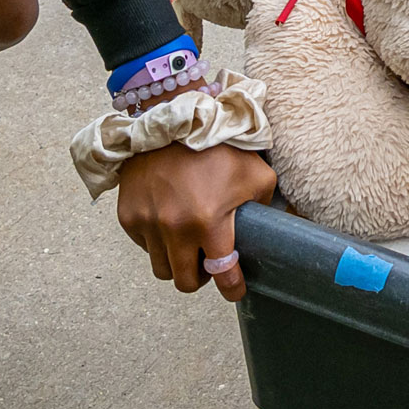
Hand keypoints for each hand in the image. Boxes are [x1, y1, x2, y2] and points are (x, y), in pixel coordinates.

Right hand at [116, 142, 276, 299]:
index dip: (232, 288)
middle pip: (186, 282)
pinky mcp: (128, 216)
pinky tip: (168, 222)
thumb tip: (280, 227)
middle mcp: (175, 228)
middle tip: (208, 261)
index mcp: (210, 222)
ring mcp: (147, 223)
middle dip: (200, 277)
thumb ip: (268, 205)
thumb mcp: (256, 173)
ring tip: (187, 243)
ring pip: (162, 268)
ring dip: (176, 262)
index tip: (236, 290)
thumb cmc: (218, 146)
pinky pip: (144, 246)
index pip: (223, 275)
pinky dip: (157, 242)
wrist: (171, 118)